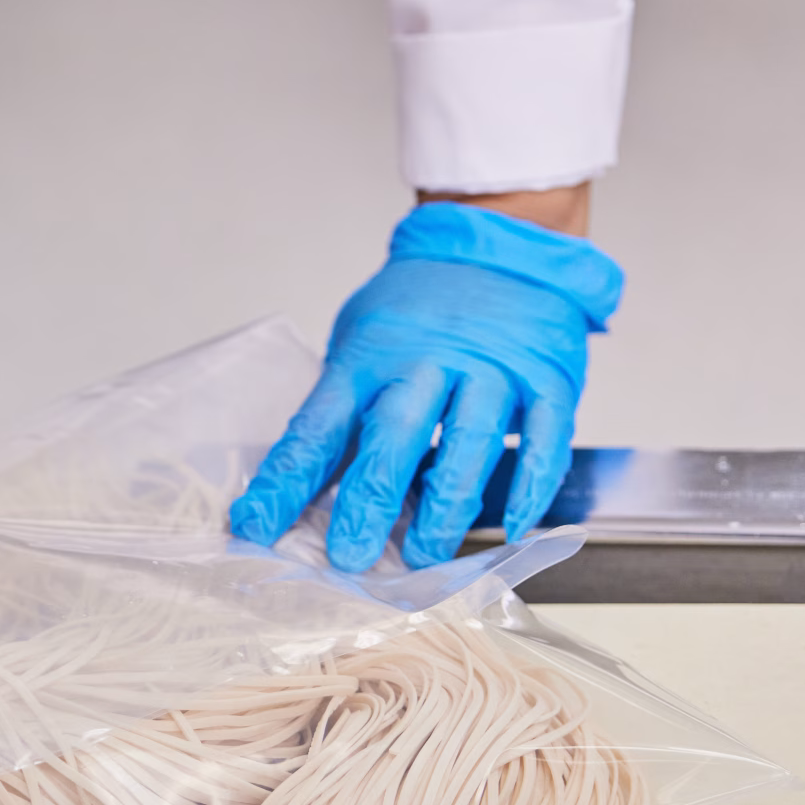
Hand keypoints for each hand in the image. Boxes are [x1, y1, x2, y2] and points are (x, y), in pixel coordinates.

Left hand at [229, 200, 622, 570]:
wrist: (506, 246)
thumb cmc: (421, 308)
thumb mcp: (362, 341)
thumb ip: (343, 409)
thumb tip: (297, 490)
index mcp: (370, 354)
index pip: (319, 425)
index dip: (285, 480)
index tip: (256, 527)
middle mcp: (430, 359)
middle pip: (394, 434)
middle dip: (369, 501)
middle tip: (349, 557)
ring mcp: (493, 368)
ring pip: (469, 441)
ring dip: (446, 505)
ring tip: (425, 556)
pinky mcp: (549, 377)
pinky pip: (545, 437)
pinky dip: (531, 485)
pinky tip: (513, 526)